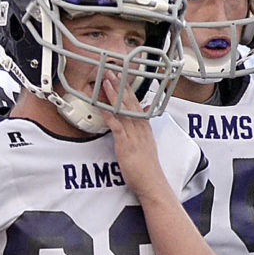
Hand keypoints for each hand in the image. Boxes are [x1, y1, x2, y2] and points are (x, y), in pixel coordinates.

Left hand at [95, 66, 160, 188]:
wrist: (152, 183)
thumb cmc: (147, 168)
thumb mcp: (146, 145)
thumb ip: (142, 130)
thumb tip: (141, 118)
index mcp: (145, 127)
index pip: (136, 103)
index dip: (128, 89)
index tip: (121, 77)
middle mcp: (140, 128)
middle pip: (130, 102)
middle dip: (120, 86)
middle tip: (112, 71)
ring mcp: (134, 135)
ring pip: (123, 111)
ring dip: (113, 95)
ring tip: (106, 81)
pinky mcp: (126, 144)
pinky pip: (116, 126)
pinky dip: (109, 115)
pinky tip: (101, 107)